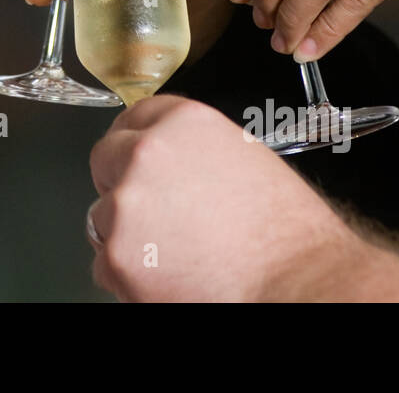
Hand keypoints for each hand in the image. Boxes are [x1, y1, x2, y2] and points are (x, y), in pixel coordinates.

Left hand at [87, 95, 365, 300]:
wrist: (295, 283)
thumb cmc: (284, 232)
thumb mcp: (243, 157)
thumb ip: (194, 148)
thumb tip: (169, 159)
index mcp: (182, 122)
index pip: (135, 115)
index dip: (134, 138)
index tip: (132, 153)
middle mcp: (146, 154)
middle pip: (106, 158)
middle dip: (119, 180)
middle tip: (151, 209)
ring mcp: (126, 206)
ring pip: (103, 215)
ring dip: (126, 231)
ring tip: (176, 250)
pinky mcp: (119, 256)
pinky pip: (105, 262)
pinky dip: (127, 272)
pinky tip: (168, 275)